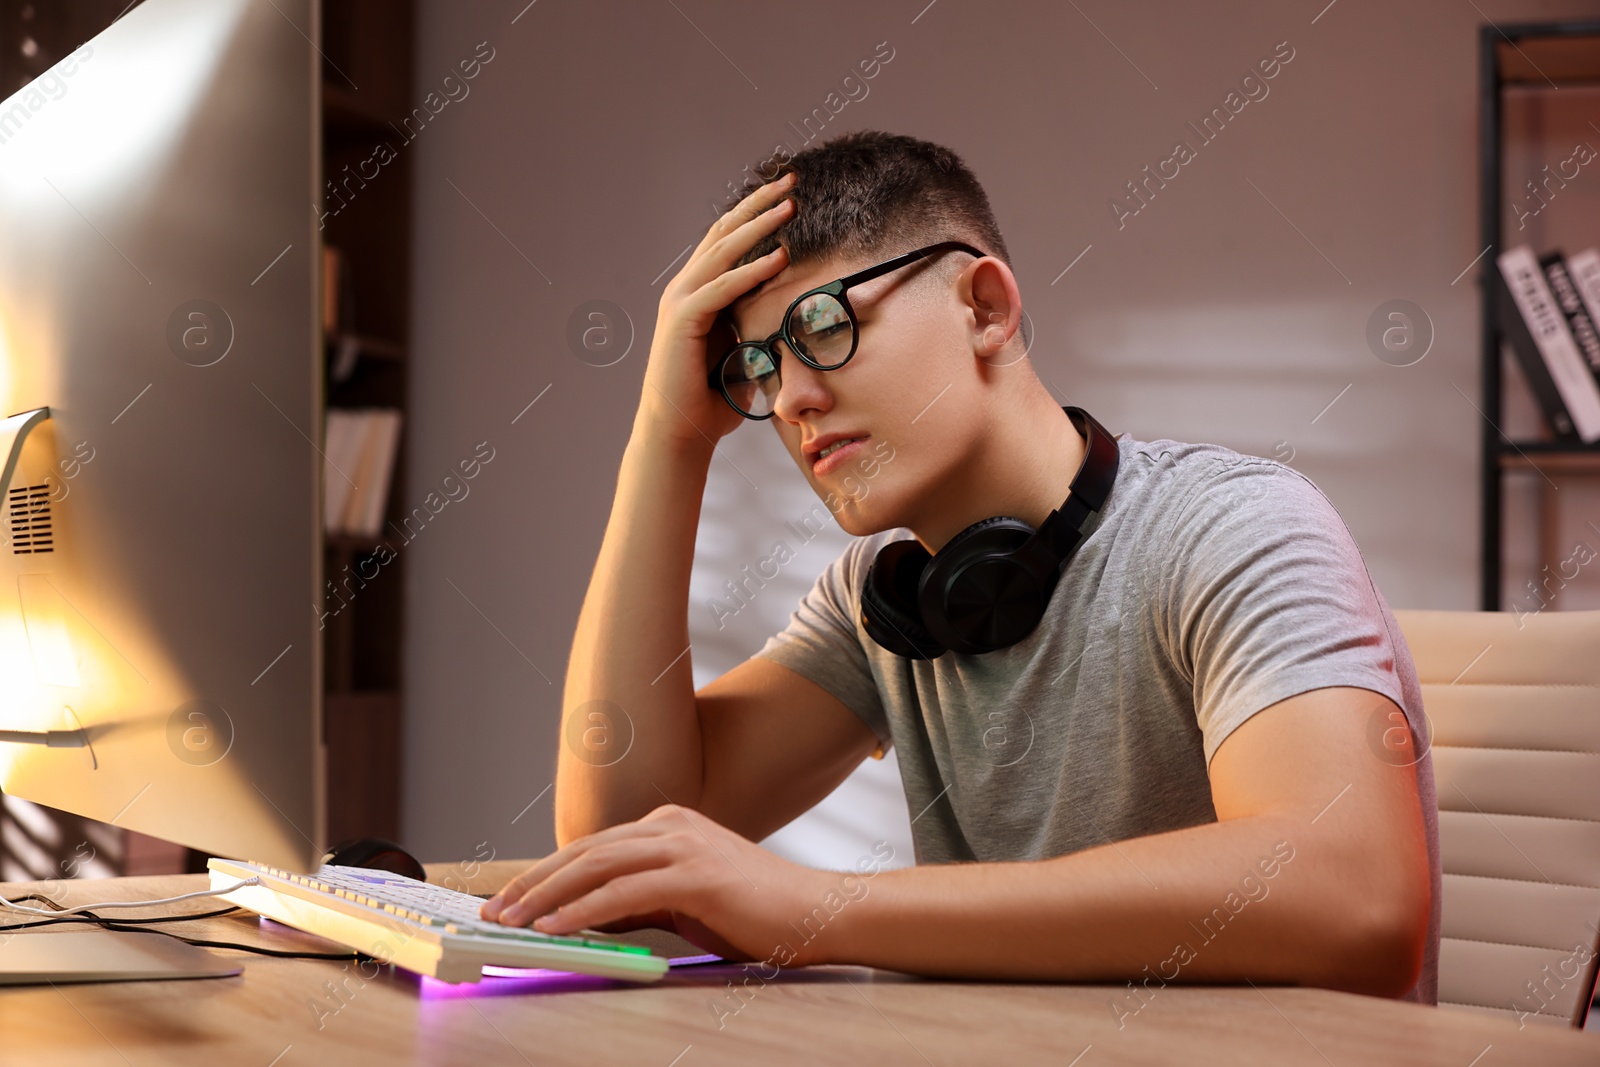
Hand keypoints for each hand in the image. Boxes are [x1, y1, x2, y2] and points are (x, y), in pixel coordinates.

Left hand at [479, 803, 837, 966]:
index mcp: (668, 825)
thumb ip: (638, 901)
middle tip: (494, 910)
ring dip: (546, 896)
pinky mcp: (696, 874)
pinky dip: (582, 910)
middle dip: (533, 882)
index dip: (545, 873)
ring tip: (511, 921)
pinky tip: (555, 927)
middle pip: (584, 851)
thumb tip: (584, 917)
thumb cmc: (754, 912)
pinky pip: (624, 892)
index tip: (510, 899)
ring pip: (596, 866)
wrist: (816, 913)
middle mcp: (671, 825)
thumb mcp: (684, 901)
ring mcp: (684, 844)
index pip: (591, 847)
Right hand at [635, 172, 794, 450]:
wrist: (680, 432)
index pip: (727, 239)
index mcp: (698, 291)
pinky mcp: (682, 322)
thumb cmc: (713, 399)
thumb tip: (796, 318)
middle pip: (724, 232)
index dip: (755, 212)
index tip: (786, 193)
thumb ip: (759, 327)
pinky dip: (750, 272)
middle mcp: (685, 288)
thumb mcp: (744, 351)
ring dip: (759, 227)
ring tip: (790, 206)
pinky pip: (721, 289)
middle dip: (759, 204)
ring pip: (722, 252)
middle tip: (791, 180)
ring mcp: (680, 302)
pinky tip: (779, 258)